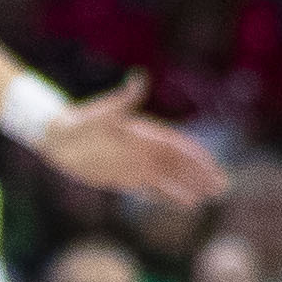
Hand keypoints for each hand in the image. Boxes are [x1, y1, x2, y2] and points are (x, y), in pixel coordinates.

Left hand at [34, 72, 231, 203]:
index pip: (177, 147)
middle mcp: (144, 149)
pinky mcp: (124, 177)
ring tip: (210, 198)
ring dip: (190, 186)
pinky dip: (168, 196)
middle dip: (201, 175)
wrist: (58, 137)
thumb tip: (139, 78)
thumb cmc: (79, 122)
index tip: (213, 167)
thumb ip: (122, 100)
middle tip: (223, 187)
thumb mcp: (101, 112)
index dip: (196, 157)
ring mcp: (136, 164)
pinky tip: (183, 202)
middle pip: (179, 165)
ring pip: (169, 178)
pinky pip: (151, 188)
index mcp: (143, 133)